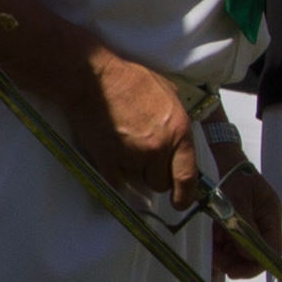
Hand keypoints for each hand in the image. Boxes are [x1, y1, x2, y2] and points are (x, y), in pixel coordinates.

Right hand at [82, 52, 199, 197]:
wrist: (94, 79)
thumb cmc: (131, 80)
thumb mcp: (169, 94)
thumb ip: (177, 120)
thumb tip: (181, 136)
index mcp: (178, 132)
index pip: (187, 176)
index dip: (185, 195)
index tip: (180, 202)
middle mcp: (159, 148)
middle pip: (161, 183)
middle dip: (155, 176)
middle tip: (145, 160)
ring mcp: (132, 156)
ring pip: (138, 182)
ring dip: (135, 172)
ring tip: (126, 148)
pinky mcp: (108, 160)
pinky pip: (116, 182)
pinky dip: (115, 175)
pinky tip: (112, 158)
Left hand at [204, 151, 281, 278]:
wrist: (215, 156)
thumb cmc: (229, 175)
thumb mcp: (236, 201)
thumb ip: (244, 229)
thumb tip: (250, 256)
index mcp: (270, 215)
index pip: (272, 249)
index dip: (257, 264)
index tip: (236, 271)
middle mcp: (261, 221)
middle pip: (255, 253)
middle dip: (236, 260)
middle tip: (217, 260)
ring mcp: (246, 222)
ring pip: (239, 250)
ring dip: (225, 254)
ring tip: (211, 248)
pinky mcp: (231, 221)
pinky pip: (227, 242)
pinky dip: (218, 245)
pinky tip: (210, 243)